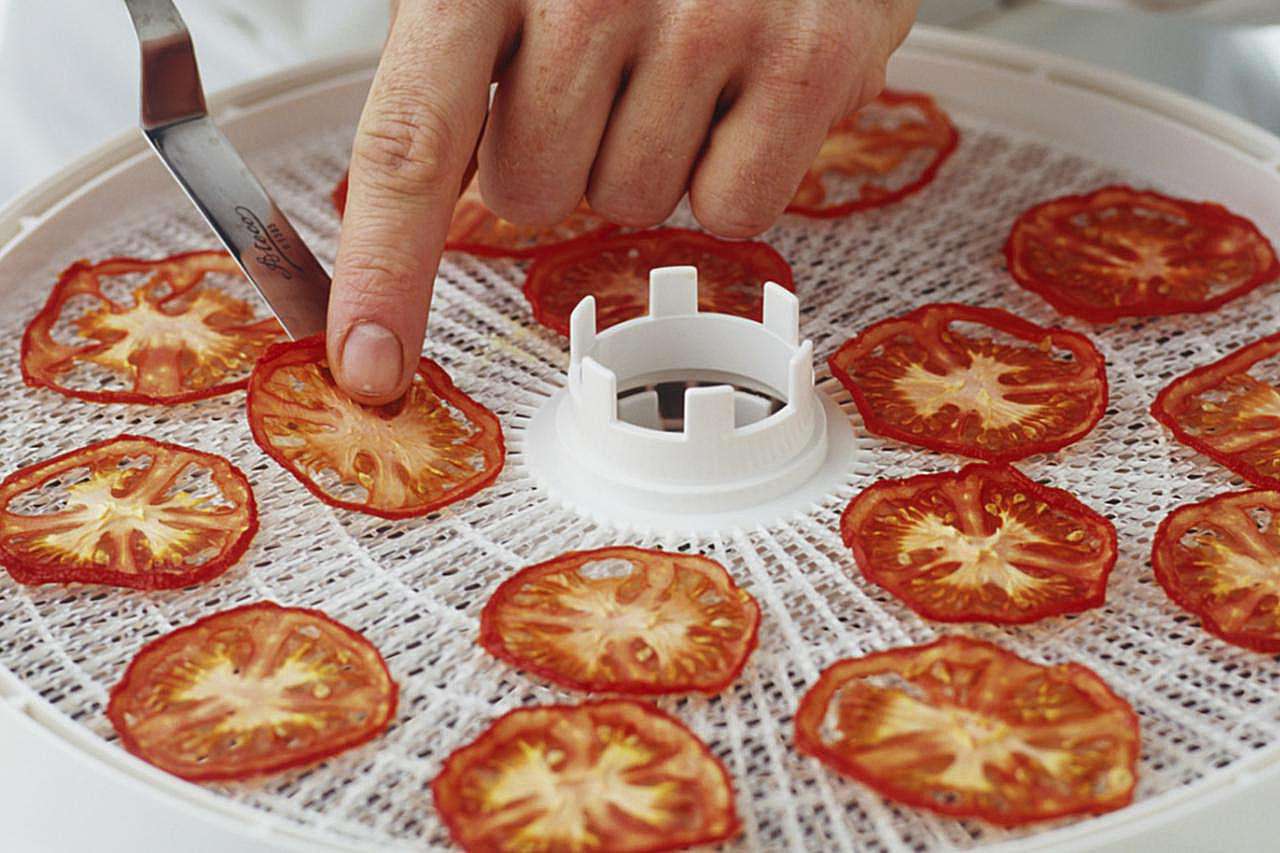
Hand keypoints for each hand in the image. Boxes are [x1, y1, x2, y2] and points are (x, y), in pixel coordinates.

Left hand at [328, 0, 918, 402]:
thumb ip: (462, 60)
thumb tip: (444, 196)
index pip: (411, 146)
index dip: (384, 271)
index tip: (370, 362)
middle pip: (531, 194)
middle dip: (561, 154)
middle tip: (608, 69)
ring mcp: (708, 23)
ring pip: (631, 204)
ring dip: (651, 154)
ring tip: (687, 58)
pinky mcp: (807, 60)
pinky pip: (731, 208)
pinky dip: (734, 170)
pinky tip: (746, 90)